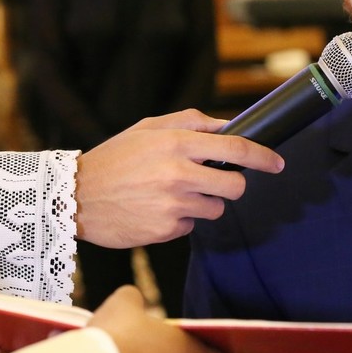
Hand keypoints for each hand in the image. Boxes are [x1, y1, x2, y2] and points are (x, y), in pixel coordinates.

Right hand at [75, 109, 283, 247]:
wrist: (74, 197)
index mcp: (175, 143)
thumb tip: (225, 126)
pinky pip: (191, 225)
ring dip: (202, 202)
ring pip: (215, 208)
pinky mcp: (167, 229)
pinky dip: (180, 218)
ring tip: (170, 195)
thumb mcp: (146, 129)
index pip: (235, 148)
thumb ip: (188, 123)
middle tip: (214, 181)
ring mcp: (174, 204)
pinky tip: (155, 209)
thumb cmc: (112, 160)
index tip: (277, 162)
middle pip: (235, 185)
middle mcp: (178, 174)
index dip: (263, 156)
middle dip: (232, 184)